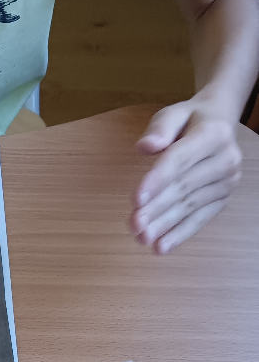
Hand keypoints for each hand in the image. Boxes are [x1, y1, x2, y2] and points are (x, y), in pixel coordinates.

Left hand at [130, 100, 241, 253]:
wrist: (218, 125)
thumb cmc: (188, 121)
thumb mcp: (172, 114)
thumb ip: (159, 129)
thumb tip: (145, 146)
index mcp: (213, 134)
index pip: (180, 160)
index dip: (157, 180)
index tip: (136, 199)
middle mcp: (226, 159)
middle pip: (183, 187)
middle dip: (156, 208)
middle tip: (134, 224)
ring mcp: (226, 182)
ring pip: (189, 206)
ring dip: (164, 225)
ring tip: (141, 238)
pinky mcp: (222, 199)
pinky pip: (199, 219)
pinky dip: (179, 235)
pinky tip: (160, 247)